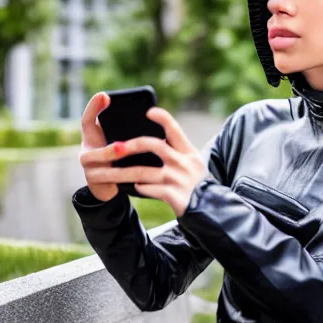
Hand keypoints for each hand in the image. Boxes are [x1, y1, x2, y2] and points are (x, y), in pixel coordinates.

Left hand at [80, 106, 207, 215]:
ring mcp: (178, 179)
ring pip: (143, 172)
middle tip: (115, 147)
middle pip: (153, 145)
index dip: (162, 118)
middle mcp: (184, 162)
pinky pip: (148, 189)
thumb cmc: (195, 184)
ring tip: (111, 172)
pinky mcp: (173, 195)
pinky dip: (138, 187)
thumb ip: (176, 153)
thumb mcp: (192, 164)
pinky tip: (133, 187)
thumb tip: (148, 142)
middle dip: (131, 145)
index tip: (149, 112)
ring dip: (123, 173)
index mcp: (188, 152)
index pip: (174, 129)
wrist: (210, 210)